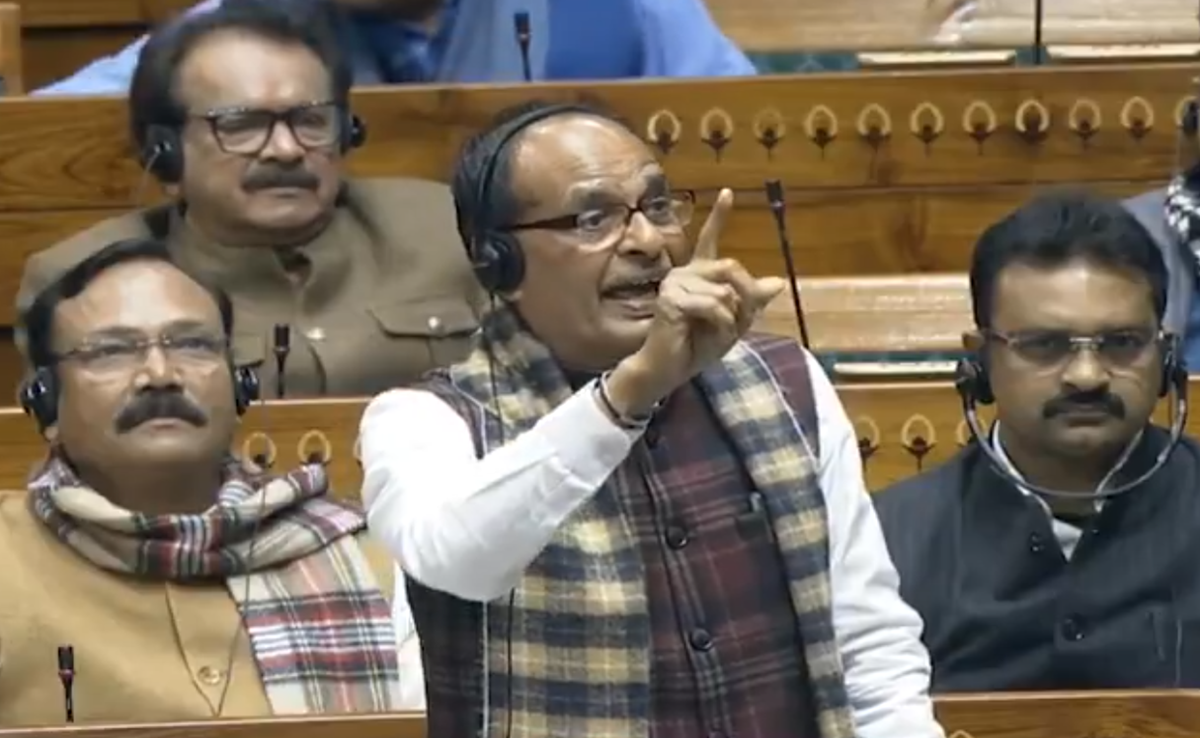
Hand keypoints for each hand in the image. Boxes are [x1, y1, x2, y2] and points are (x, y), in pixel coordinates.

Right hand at [606, 189, 785, 415]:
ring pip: (726, 292)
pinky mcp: (672, 298)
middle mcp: (684, 272)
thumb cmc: (696, 347)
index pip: (710, 239)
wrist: (669, 369)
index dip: (719, 215)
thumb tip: (778, 283)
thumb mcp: (732, 323)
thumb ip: (751, 302)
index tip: (728, 191)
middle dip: (742, 302)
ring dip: (730, 320)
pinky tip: (705, 335)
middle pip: (732, 269)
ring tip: (713, 335)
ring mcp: (676, 283)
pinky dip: (721, 325)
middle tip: (731, 327)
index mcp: (698, 274)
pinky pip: (715, 306)